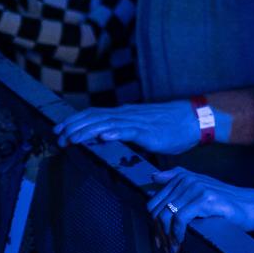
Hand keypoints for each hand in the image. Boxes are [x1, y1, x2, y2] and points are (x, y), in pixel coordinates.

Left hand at [55, 100, 199, 153]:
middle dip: (74, 127)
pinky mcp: (149, 131)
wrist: (195, 119)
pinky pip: (130, 131)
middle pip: (95, 117)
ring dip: (88, 131)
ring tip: (72, 138)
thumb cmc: (171, 125)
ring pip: (108, 124)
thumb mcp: (143, 127)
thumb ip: (126, 130)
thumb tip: (108, 138)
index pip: (94, 114)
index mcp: (125, 114)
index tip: (59, 129)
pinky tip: (104, 136)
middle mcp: (128, 115)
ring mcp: (138, 122)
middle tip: (58, 137)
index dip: (75, 121)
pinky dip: (115, 132)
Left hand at [146, 168, 253, 247]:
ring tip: (172, 250)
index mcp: (183, 176)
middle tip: (165, 247)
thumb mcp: (199, 188)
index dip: (153, 224)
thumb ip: (177, 180)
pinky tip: (181, 243)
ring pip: (166, 215)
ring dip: (167, 237)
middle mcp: (187, 179)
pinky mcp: (204, 198)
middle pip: (157, 211)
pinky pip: (180, 219)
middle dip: (158, 233)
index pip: (153, 203)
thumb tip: (153, 176)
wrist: (248, 206)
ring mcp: (196, 187)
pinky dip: (177, 234)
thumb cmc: (223, 202)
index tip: (159, 239)